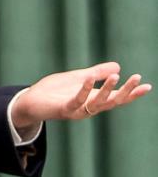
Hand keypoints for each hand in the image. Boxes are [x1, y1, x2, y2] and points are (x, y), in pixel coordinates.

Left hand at [11, 61, 150, 132]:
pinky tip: (89, 78)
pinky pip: (76, 100)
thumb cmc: (54, 91)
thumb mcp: (78, 78)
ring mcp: (76, 110)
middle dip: (126, 92)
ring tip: (117, 76)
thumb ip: (96, 73)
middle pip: (112, 102)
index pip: (116, 98)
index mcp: (93, 100)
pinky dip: (84, 90)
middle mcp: (88, 108)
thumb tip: (117, 66)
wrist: (30, 101)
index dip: (131, 93)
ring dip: (108, 90)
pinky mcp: (63, 109)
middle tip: (137, 79)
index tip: (147, 85)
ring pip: (97, 103)